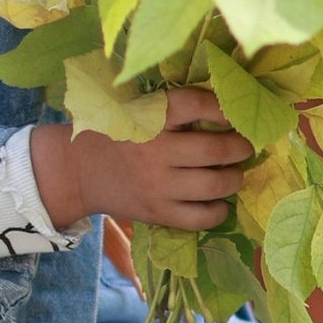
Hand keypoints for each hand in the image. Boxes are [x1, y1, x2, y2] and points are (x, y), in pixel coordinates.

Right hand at [31, 85, 249, 234]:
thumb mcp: (135, 108)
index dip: (224, 108)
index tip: (234, 113)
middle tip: (244, 145)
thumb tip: (227, 107)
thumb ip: (172, 107)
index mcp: (149, 117)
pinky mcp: (158, 213)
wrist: (77, 170)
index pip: (197, 105)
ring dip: (234, 178)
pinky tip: (218, 202)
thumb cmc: (114, 133)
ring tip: (233, 173)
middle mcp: (155, 151)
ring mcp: (158, 186)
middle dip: (241, 147)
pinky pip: (201, 217)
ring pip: (215, 185)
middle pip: (216, 149)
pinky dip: (219, 211)